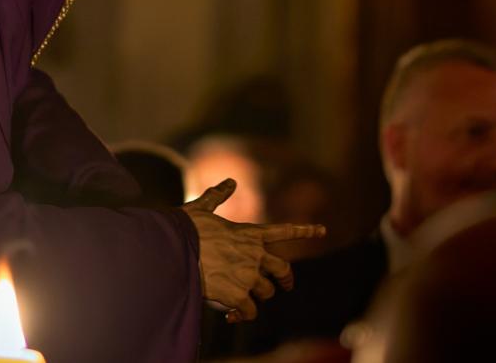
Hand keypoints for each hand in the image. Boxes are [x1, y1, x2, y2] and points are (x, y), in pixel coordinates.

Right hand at [182, 178, 325, 322]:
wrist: (173, 250)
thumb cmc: (185, 229)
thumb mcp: (202, 207)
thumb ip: (219, 196)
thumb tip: (230, 180)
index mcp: (250, 233)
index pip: (284, 231)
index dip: (305, 230)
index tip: (322, 231)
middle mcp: (255, 254)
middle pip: (283, 269)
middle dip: (286, 279)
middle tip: (285, 285)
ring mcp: (248, 275)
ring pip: (266, 292)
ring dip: (257, 296)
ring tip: (245, 299)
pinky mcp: (238, 295)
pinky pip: (251, 310)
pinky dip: (244, 314)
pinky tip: (233, 315)